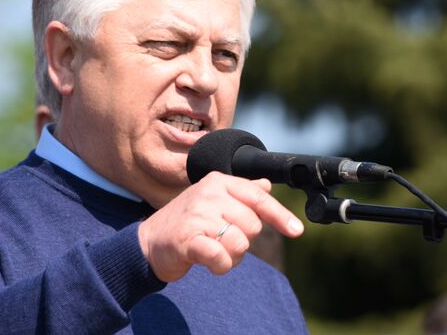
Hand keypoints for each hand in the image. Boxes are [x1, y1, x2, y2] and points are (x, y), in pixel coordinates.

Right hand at [138, 171, 303, 281]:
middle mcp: (209, 194)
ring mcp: (197, 216)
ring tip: (214, 250)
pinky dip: (221, 265)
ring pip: (240, 243)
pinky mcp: (187, 239)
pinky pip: (221, 257)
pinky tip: (209, 261)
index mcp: (219, 182)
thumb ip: (242, 193)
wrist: (149, 242)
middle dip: (243, 240)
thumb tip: (267, 184)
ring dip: (232, 255)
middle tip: (222, 239)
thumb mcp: (214, 200)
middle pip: (253, 225)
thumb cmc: (188, 221)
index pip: (258, 198)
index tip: (297, 230)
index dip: (280, 215)